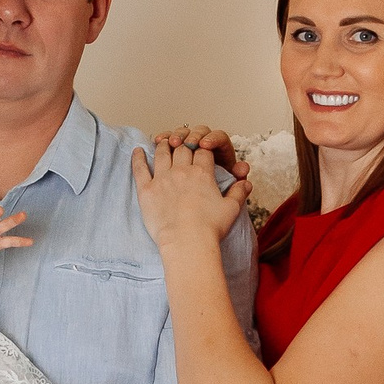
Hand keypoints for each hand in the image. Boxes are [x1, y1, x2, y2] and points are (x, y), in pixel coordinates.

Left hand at [131, 135, 251, 253]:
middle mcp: (181, 171)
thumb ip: (239, 193)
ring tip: (162, 142)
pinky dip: (138, 158)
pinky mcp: (146, 191)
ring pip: (161, 154)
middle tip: (181, 143)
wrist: (187, 242)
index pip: (203, 152)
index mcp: (202, 173)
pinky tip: (137, 150)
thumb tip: (246, 183)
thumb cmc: (210, 228)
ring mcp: (162, 179)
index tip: (201, 149)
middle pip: (181, 149)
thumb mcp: (232, 209)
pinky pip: (140, 169)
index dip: (203, 148)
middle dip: (183, 144)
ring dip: (163, 145)